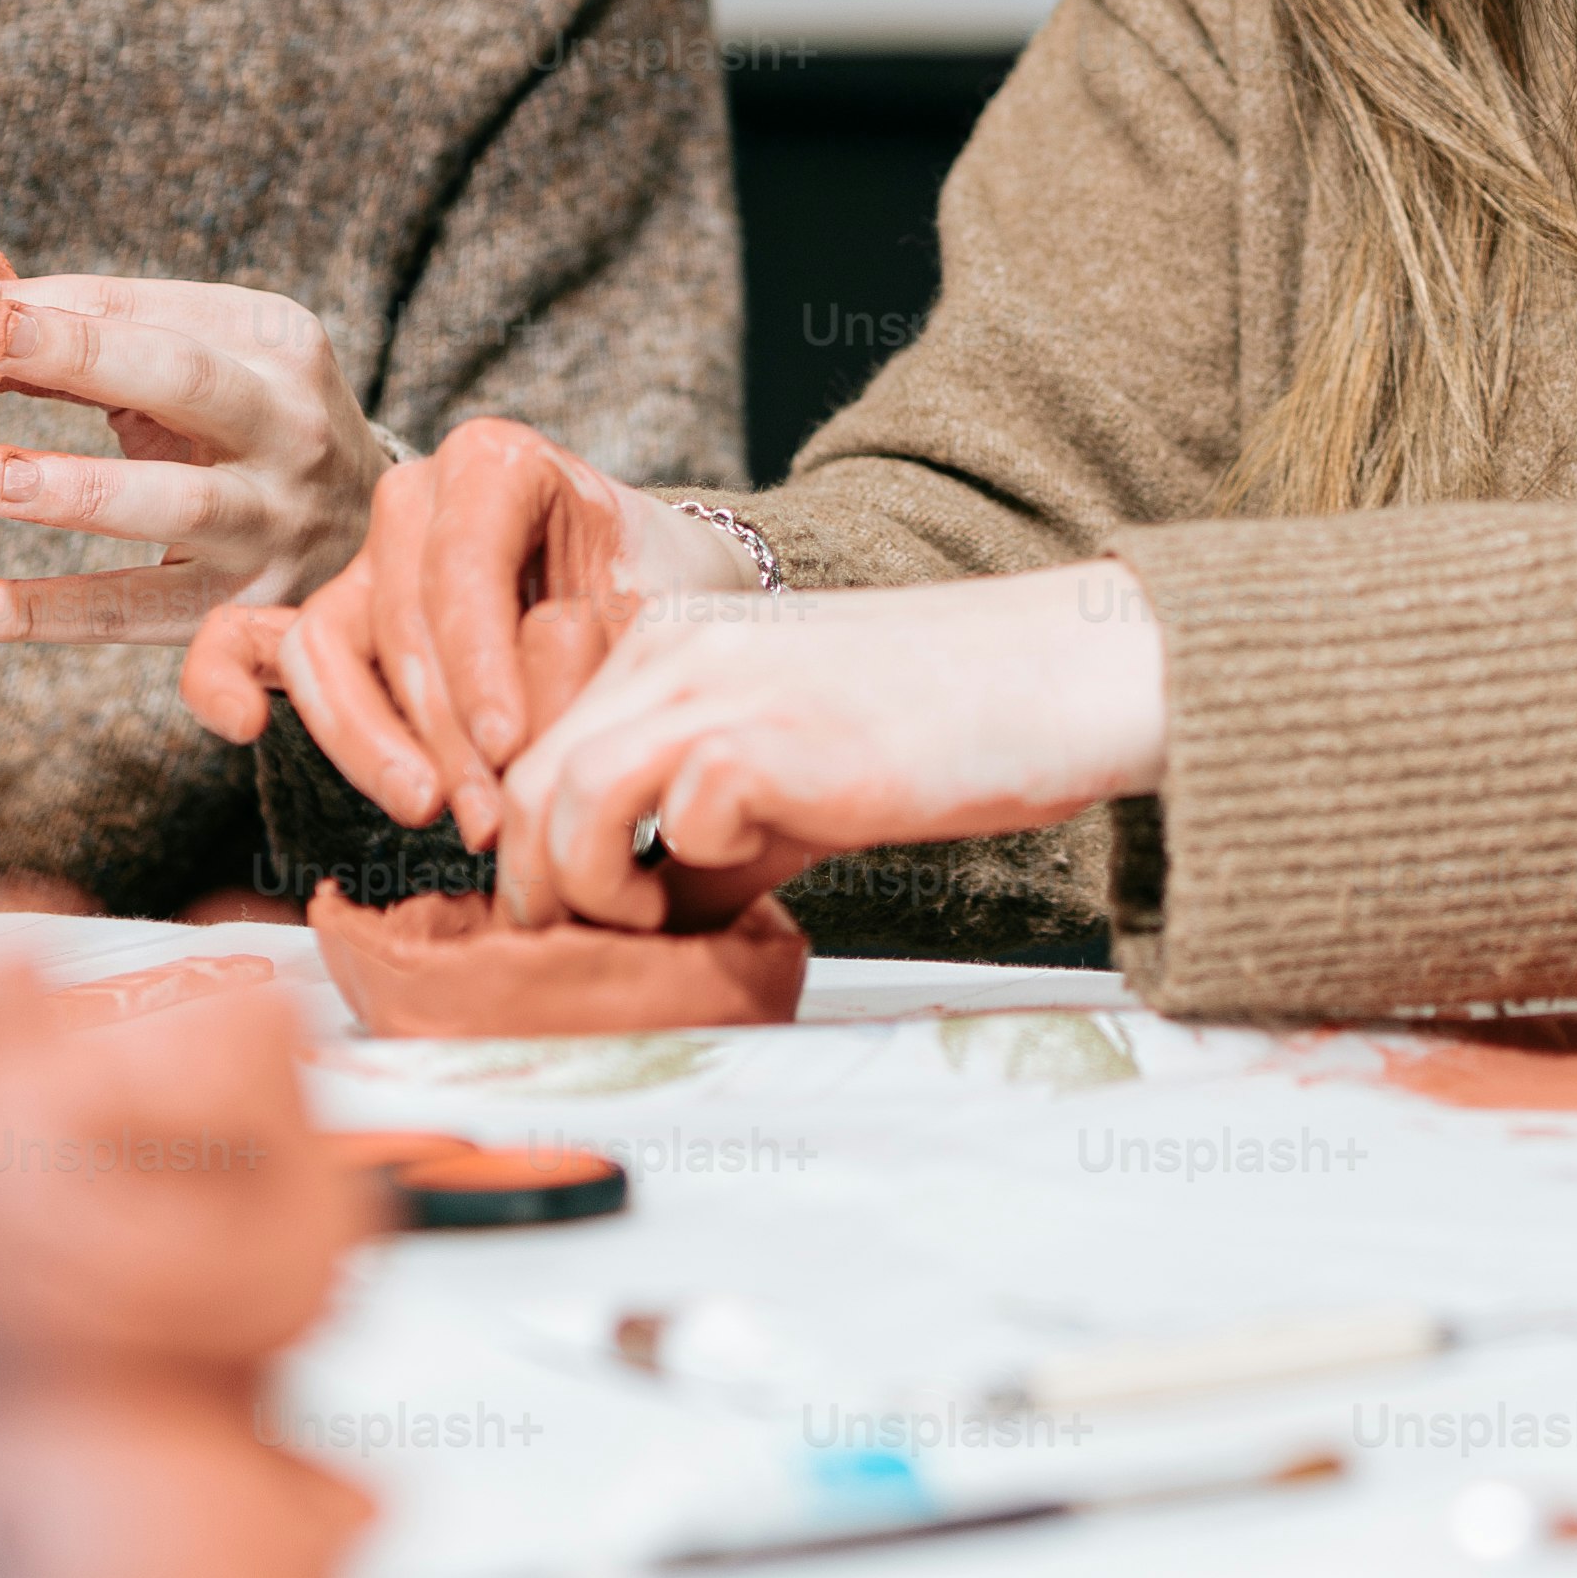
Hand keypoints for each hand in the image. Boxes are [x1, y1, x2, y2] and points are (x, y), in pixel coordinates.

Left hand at [0, 274, 385, 646]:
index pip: (161, 314)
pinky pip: (132, 611)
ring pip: (177, 507)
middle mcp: (290, 427)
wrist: (372, 537)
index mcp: (278, 344)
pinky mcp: (241, 608)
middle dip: (87, 355)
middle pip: (190, 383)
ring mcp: (272, 522)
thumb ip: (114, 345)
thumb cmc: (258, 430)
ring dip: (79, 490)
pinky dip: (39, 612)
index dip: (66, 309)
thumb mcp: (219, 368)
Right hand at [166, 420, 755, 845]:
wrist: (653, 587)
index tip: (509, 748)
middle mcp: (415, 496)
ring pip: (322, 646)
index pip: (460, 568)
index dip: (478, 668)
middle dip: (440, 734)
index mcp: (494, 462)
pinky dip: (225, 678)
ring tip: (425, 810)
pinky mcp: (331, 619)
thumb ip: (584, 659)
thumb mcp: (649, 609)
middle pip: (396, 621)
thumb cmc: (654, 589)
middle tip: (489, 816)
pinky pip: (246, 638)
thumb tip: (509, 741)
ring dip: (365, 741)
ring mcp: (364, 560)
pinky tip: (244, 726)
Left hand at [491, 564, 1166, 932]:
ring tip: (651, 922)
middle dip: (537, 883)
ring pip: (557, 803)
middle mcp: (674, 647)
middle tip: (590, 939)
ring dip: (586, 891)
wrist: (1052, 682)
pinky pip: (664, 828)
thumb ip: (706, 834)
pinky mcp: (758, 741)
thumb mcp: (789, 769)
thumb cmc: (938, 729)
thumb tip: (644, 923)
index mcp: (672, 638)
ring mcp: (711, 687)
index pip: (541, 747)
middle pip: (525, 781)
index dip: (538, 845)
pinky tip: (745, 882)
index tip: (578, 910)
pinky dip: (684, 878)